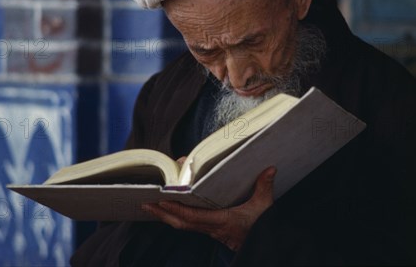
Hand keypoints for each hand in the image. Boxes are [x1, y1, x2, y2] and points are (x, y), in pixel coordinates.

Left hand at [142, 166, 275, 250]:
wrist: (262, 246)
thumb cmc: (262, 227)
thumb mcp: (265, 206)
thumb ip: (265, 187)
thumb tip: (270, 169)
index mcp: (221, 221)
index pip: (193, 216)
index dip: (176, 209)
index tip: (162, 200)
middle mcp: (211, 228)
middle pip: (180, 223)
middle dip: (162, 214)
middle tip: (145, 204)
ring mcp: (209, 231)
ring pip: (181, 225)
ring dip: (165, 216)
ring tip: (150, 206)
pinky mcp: (209, 230)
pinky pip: (188, 224)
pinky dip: (175, 217)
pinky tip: (167, 211)